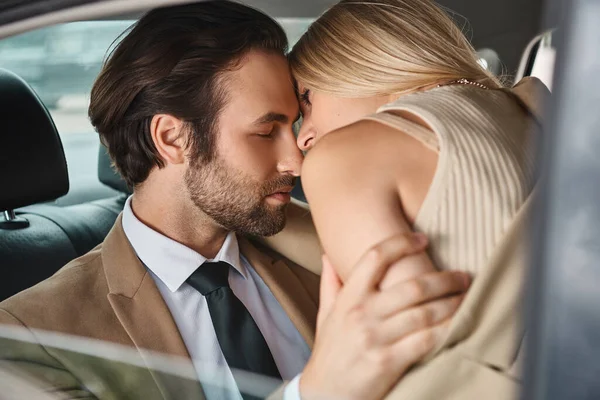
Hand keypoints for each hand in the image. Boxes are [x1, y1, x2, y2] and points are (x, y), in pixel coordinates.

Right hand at [299, 233, 470, 399]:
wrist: (325, 394)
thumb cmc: (330, 351)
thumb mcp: (325, 314)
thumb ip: (330, 283)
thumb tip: (329, 254)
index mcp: (348, 298)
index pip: (375, 258)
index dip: (401, 243)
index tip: (423, 238)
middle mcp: (362, 314)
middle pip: (412, 286)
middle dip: (444, 279)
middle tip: (462, 276)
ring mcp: (376, 338)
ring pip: (424, 313)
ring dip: (452, 303)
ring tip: (467, 297)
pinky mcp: (388, 362)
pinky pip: (426, 340)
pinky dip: (447, 329)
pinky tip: (459, 323)